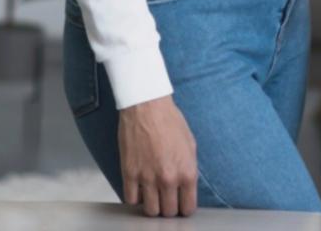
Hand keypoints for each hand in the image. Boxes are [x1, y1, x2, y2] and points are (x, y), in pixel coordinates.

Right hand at [117, 95, 196, 216]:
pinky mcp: (129, 174)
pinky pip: (130, 199)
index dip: (185, 209)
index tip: (182, 206)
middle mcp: (168, 179)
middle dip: (169, 209)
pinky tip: (139, 190)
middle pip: (168, 212)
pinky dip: (135, 198)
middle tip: (167, 201)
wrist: (148, 109)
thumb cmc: (170, 122)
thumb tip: (187, 187)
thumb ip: (188, 169)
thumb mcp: (191, 145)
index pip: (187, 207)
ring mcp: (147, 178)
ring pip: (149, 210)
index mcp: (187, 171)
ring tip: (153, 197)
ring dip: (152, 206)